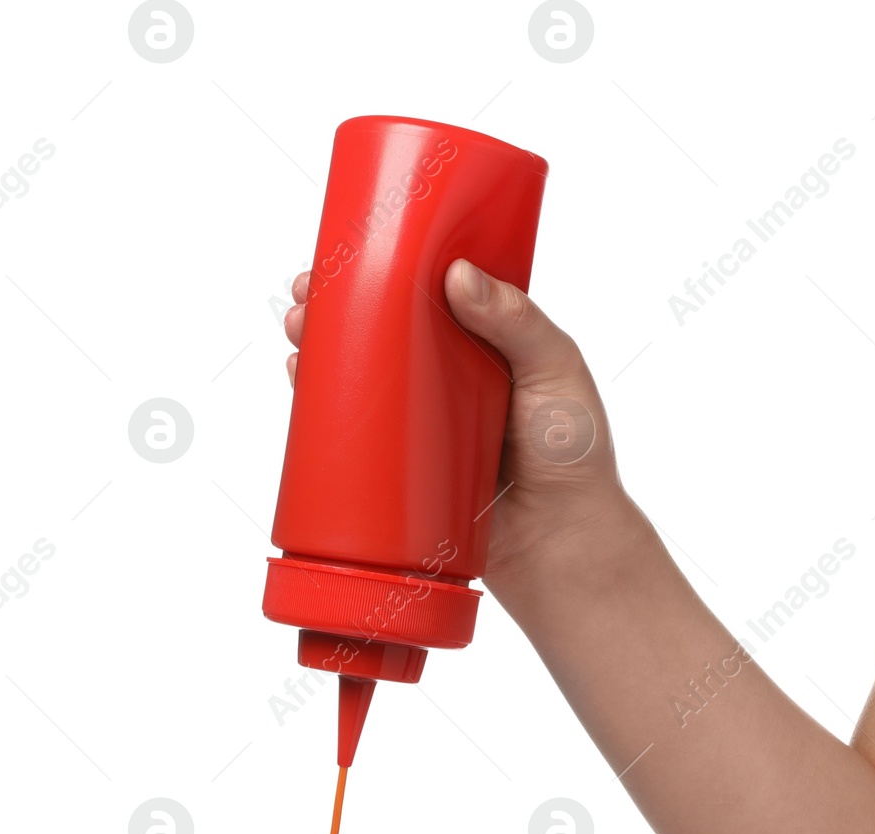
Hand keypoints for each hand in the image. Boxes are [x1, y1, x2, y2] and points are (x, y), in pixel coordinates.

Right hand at [281, 259, 626, 593]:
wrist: (563, 543)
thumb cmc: (575, 454)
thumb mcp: (557, 371)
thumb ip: (518, 322)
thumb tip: (457, 273)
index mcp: (488, 343)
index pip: (431, 292)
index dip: (390, 268)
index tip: (355, 249)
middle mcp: (452, 376)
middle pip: (385, 328)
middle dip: (339, 304)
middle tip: (309, 291)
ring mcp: (425, 421)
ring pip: (364, 373)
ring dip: (323, 346)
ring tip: (300, 329)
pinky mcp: (405, 465)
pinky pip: (357, 430)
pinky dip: (323, 404)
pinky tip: (302, 381)